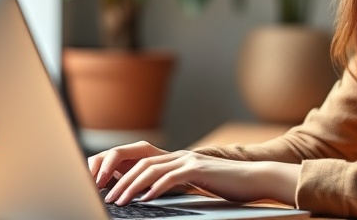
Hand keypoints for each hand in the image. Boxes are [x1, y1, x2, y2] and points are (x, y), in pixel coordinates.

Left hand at [88, 141, 299, 206]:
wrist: (254, 178)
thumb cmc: (225, 185)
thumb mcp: (193, 183)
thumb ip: (172, 184)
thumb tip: (147, 195)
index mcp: (174, 158)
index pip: (138, 157)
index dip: (117, 167)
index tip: (102, 184)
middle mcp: (178, 155)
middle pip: (138, 161)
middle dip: (117, 178)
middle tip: (104, 195)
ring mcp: (188, 160)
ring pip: (150, 169)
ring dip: (131, 186)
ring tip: (119, 201)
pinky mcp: (199, 170)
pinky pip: (172, 177)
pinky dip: (156, 188)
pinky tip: (146, 199)